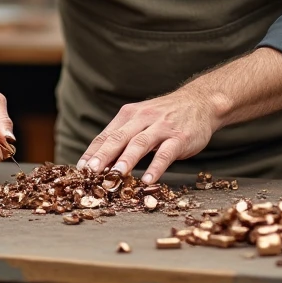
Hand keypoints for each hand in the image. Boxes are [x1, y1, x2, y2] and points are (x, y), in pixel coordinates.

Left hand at [76, 89, 216, 183]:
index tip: (80, 169)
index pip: (106, 135)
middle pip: (118, 138)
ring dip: (126, 160)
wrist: (200, 102)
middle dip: (103, 156)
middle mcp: (142, 118)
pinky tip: (147, 180)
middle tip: (91, 172)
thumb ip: (124, 136)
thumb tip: (100, 160)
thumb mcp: (142, 119)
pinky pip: (165, 154)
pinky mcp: (179, 137)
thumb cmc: (166, 116)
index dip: (92, 152)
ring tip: (115, 175)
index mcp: (129, 115)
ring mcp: (161, 127)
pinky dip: (155, 167)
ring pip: (140, 143)